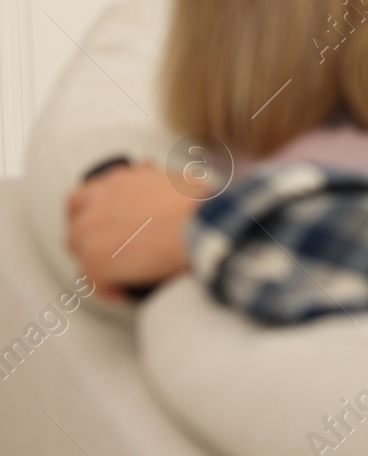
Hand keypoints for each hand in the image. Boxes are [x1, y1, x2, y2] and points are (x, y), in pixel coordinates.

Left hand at [65, 161, 197, 299]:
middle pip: (77, 231)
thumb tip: (144, 165)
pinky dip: (111, 290)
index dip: (91, 216)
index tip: (105, 228)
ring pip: (83, 259)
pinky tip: (129, 290)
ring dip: (101, 267)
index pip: (81, 200)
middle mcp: (95, 205)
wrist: (203, 225)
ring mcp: (90, 234)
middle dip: (94, 244)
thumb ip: (150, 174)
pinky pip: (95, 284)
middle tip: (117, 256)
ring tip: (126, 276)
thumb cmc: (198, 203)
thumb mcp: (174, 176)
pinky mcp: (96, 262)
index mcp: (114, 183)